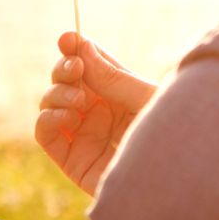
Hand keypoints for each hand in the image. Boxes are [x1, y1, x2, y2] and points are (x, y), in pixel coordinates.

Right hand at [35, 32, 155, 195]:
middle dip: (64, 69)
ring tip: (78, 100)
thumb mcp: (145, 99)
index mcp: (120, 92)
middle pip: (65, 80)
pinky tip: (68, 117)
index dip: (75, 48)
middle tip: (75, 69)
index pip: (89, 63)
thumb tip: (83, 47)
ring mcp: (84, 134)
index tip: (68, 39)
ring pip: (51, 103)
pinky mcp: (73, 161)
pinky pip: (46, 134)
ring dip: (57, 93)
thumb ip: (113, 77)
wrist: (172, 180)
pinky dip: (47, 119)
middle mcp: (99, 111)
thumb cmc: (171, 136)